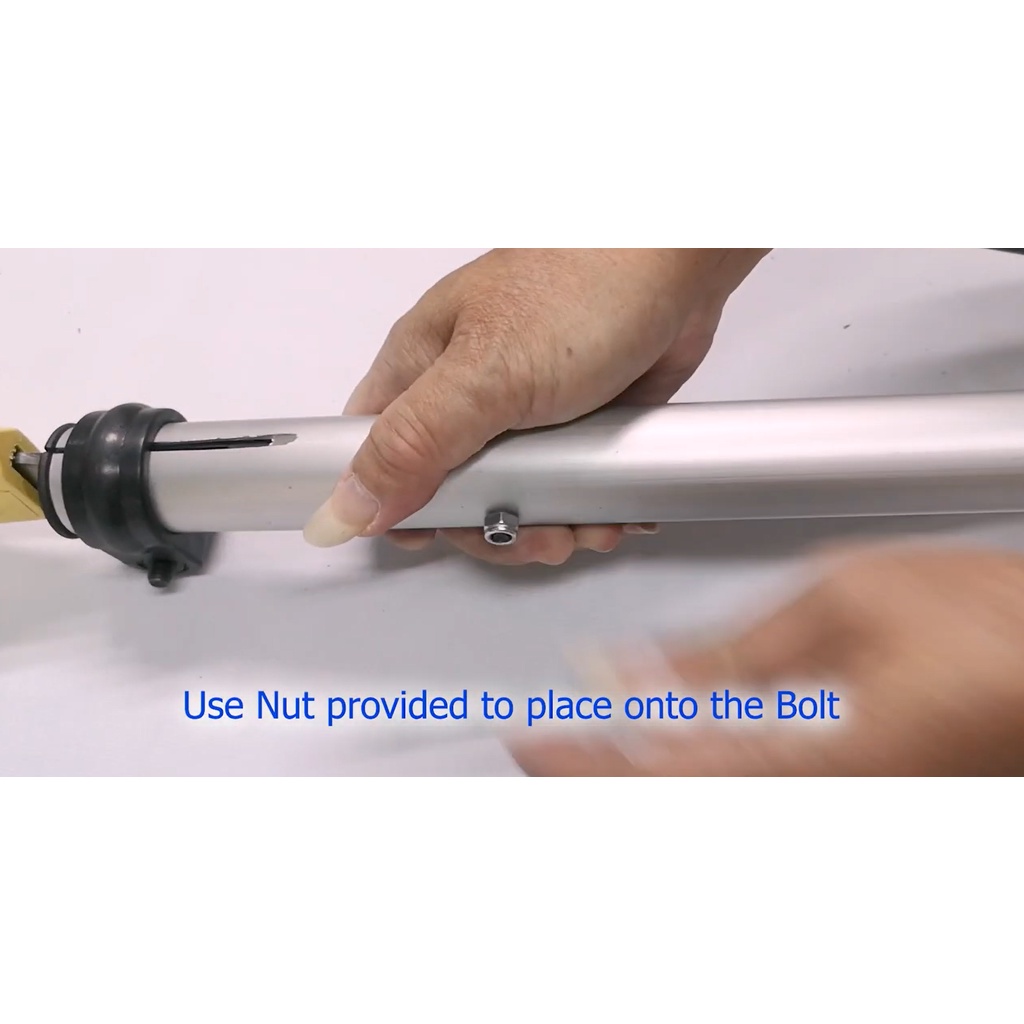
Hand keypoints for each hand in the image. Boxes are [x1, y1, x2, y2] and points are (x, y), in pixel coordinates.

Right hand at [303, 248, 766, 562]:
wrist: (681, 259)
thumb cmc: (582, 287)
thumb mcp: (486, 374)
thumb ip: (414, 443)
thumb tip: (349, 508)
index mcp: (421, 369)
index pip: (373, 454)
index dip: (391, 505)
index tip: (433, 535)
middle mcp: (466, 395)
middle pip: (450, 493)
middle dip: (493, 529)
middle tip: (536, 534)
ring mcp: (525, 412)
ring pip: (513, 498)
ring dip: (550, 527)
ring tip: (588, 526)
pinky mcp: (577, 423)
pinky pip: (566, 486)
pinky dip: (587, 509)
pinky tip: (610, 512)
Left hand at [511, 545, 1023, 774]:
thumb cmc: (992, 625)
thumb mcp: (844, 600)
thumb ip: (735, 649)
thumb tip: (647, 670)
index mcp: (809, 761)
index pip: (655, 775)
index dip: (576, 760)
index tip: (528, 739)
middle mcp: (816, 797)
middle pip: (673, 799)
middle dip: (598, 772)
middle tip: (545, 739)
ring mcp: (834, 797)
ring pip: (705, 795)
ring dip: (639, 765)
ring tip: (592, 731)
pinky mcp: (848, 787)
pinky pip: (746, 785)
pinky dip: (692, 761)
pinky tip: (671, 730)